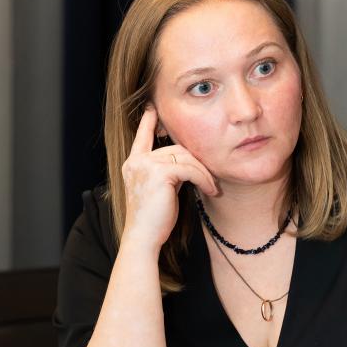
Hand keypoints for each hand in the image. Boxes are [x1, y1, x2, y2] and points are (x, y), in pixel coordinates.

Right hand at [121, 106, 217, 249]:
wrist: (143, 238)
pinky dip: (204, 179)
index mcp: (133, 164)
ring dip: (203, 172)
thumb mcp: (159, 190)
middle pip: (176, 148)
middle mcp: (136, 161)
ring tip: (213, 187)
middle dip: (197, 161)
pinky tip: (211, 190)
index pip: (141, 137)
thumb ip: (167, 172)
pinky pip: (190, 169)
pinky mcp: (159, 172)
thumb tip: (189, 162)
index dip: (147, 122)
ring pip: (185, 157)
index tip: (152, 107)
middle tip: (211, 178)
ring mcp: (146, 165)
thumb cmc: (154, 220)